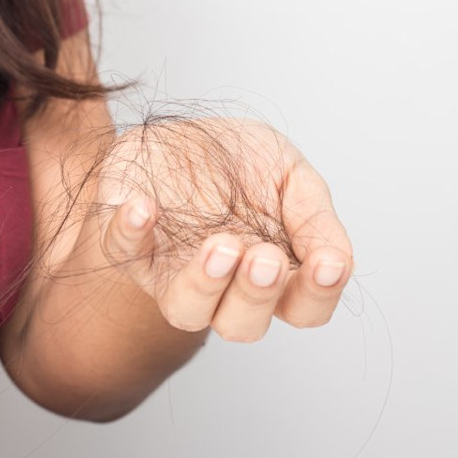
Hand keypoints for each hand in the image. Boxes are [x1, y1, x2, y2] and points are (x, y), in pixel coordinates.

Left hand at [87, 117, 352, 341]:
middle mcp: (223, 286)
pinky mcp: (128, 244)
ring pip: (183, 310)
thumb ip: (315, 221)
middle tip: (262, 258)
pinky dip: (129, 233)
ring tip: (219, 246)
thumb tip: (337, 263)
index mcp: (272, 274)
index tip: (325, 265)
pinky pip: (120, 251)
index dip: (318, 296)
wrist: (184, 132)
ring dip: (202, 283)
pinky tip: (143, 209)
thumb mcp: (292, 177)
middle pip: (241, 325)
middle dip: (254, 296)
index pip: (303, 309)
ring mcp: (172, 271)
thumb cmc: (244, 164)